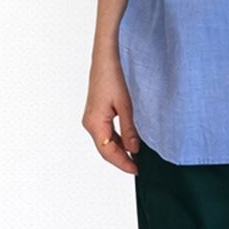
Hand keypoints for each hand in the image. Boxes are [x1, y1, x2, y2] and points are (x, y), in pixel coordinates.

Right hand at [82, 53, 139, 174]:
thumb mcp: (126, 105)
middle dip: (122, 158)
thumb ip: (129, 129)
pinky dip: (117, 139)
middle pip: (106, 149)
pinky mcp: (95, 113)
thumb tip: (134, 149)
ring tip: (136, 155)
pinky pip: (106, 132)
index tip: (136, 170)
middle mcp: (90, 123)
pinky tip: (128, 140)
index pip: (108, 152)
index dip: (123, 163)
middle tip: (138, 165)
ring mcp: (91, 119)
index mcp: (95, 123)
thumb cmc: (112, 77)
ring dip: (120, 149)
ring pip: (106, 141)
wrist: (105, 58)